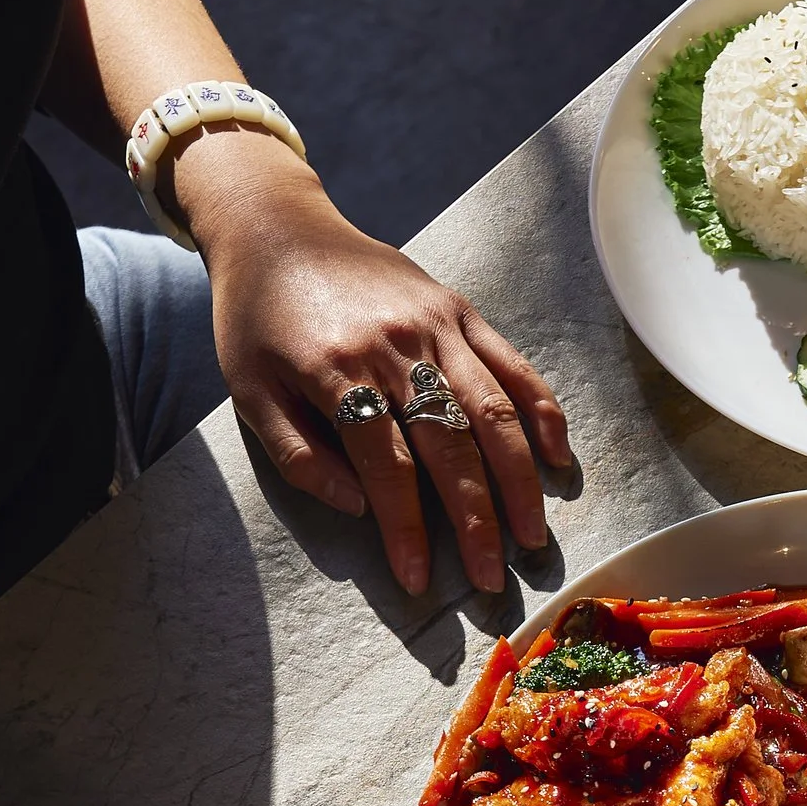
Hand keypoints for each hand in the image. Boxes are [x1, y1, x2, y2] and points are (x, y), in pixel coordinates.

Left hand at [172, 129, 572, 594]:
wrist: (275, 225)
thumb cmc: (257, 317)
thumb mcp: (247, 391)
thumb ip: (299, 455)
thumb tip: (360, 508)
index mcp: (337, 371)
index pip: (387, 468)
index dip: (406, 530)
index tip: (420, 580)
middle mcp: (396, 347)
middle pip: (451, 448)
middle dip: (476, 522)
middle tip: (493, 579)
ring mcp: (436, 324)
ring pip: (493, 412)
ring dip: (519, 481)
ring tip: (532, 535)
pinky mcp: (459, 309)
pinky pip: (513, 365)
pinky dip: (543, 412)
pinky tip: (558, 460)